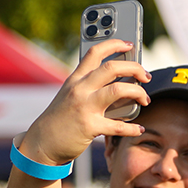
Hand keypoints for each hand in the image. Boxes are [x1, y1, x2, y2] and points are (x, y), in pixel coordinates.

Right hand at [18, 38, 151, 165]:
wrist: (42, 143)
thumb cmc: (59, 119)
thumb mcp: (69, 95)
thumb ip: (88, 86)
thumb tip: (118, 82)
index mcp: (75, 79)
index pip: (95, 52)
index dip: (115, 44)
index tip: (130, 45)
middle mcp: (80, 89)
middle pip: (112, 67)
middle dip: (135, 68)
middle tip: (145, 76)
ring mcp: (84, 107)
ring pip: (119, 89)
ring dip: (138, 92)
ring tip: (145, 100)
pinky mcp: (89, 126)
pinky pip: (117, 125)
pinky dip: (132, 128)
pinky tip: (139, 128)